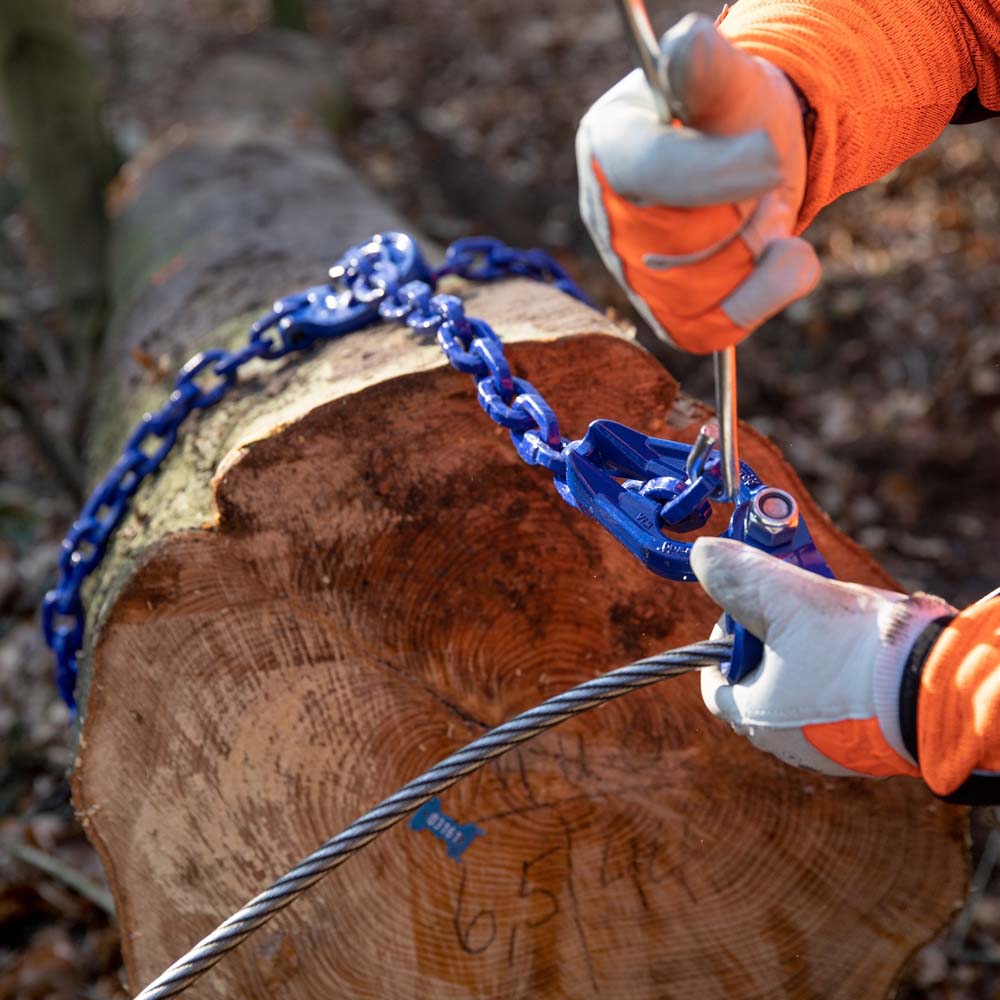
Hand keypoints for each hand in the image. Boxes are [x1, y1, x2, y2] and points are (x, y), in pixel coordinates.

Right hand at [576, 13, 818, 352]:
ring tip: (760, 210)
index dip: (716, 174)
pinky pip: (712, 330)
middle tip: (758, 176)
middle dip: (744, 210)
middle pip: (683, 242)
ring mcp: (630, 275)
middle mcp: (606, 218)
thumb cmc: (736, 114)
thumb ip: (708, 70)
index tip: (769, 159)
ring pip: (704, 290)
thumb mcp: (730, 81)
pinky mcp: (664, 315)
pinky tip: (779, 256)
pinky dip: (764, 296)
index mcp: (608, 146)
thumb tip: (686, 44)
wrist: (754, 158)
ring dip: (758, 249)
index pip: (650, 175)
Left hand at [692, 537, 955, 776]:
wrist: (937, 687)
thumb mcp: (784, 596)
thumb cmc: (854, 649)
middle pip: (759, 687)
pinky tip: (859, 653)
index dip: (723, 644)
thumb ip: (738, 575)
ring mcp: (835, 751)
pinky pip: (841, 708)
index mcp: (758, 719)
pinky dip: (840, 680)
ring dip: (806, 660)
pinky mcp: (872, 746)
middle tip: (791, 616)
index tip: (744, 616)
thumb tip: (703, 554)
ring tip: (829, 629)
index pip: (716, 687)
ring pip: (802, 696)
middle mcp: (792, 746)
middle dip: (769, 647)